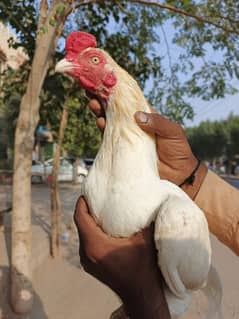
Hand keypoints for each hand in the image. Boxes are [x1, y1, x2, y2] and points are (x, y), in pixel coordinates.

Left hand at [74, 197, 170, 318]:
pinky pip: (86, 244)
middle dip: (86, 210)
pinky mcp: (90, 266)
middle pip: (80, 225)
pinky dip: (91, 233)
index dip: (81, 203)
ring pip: (82, 235)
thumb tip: (150, 201)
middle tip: (96, 199)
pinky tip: (102, 229)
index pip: (80, 218)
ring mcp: (86, 261)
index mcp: (95, 245)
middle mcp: (86, 253)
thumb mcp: (144, 240)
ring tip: (100, 211)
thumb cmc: (143, 268)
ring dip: (88, 222)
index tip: (87, 193)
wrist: (141, 295)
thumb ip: (145, 220)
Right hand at [88, 98, 206, 198]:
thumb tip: (138, 116)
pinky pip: (110, 139)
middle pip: (116, 109)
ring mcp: (127, 138)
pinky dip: (103, 130)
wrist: (178, 176)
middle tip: (94, 89)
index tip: (107, 81)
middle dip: (105, 99)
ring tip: (93, 103)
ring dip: (101, 112)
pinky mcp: (122, 151)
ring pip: (110, 122)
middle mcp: (134, 125)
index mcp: (146, 117)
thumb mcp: (173, 132)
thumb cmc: (179, 150)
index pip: (130, 101)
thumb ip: (158, 122)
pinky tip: (99, 121)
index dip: (119, 91)